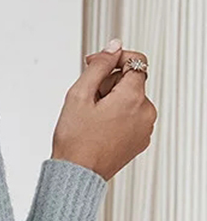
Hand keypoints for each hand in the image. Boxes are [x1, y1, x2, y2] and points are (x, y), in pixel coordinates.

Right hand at [51, 44, 156, 181]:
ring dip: (112, 100)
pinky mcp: (140, 140)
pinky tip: (99, 128)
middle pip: (131, 81)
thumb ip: (99, 65)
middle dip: (109, 83)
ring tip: (92, 117)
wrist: (77, 174)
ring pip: (131, 100)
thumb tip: (114, 46)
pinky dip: (117, 116)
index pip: (135, 61)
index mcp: (133, 98)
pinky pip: (131, 117)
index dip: (114, 59)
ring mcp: (145, 128)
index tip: (96, 66)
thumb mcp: (79, 94)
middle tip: (88, 100)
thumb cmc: (76, 141)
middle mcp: (145, 112)